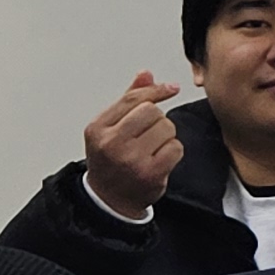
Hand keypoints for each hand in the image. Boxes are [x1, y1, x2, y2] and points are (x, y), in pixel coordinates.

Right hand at [82, 71, 182, 218]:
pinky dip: (173, 152)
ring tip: (151, 149)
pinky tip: (159, 160)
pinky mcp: (151, 174)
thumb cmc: (110, 159)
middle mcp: (111, 143)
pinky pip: (176, 148)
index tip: (171, 88)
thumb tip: (146, 74)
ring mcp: (131, 160)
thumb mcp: (109, 128)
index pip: (133, 99)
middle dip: (157, 119)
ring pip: (167, 128)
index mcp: (98, 128)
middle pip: (153, 112)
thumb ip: (127, 100)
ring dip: (166, 136)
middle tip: (148, 135)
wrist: (109, 200)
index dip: (156, 90)